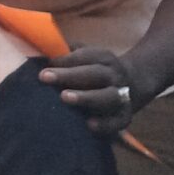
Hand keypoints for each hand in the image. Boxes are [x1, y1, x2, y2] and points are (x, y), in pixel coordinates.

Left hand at [38, 44, 155, 134]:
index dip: (66, 59)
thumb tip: (41, 49)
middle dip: (70, 75)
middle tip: (45, 77)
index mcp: (104, 58)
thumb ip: (66, 52)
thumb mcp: (85, 56)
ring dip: (86, 97)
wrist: (132, 84)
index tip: (46, 63)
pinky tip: (89, 125)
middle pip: (94, 74)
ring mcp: (122, 96)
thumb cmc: (94, 70)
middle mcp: (115, 76)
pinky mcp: (125, 117)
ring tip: (64, 97)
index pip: (85, 55)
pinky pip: (117, 122)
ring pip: (107, 96)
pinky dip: (105, 124)